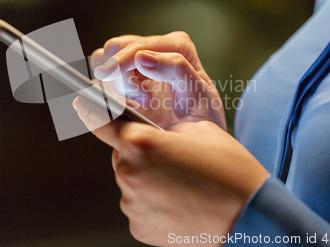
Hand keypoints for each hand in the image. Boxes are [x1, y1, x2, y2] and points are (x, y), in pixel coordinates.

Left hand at [73, 96, 269, 245]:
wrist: (250, 213)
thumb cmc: (227, 166)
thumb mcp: (195, 129)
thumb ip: (158, 126)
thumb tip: (139, 130)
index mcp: (141, 142)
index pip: (100, 118)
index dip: (89, 107)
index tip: (79, 101)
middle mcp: (129, 173)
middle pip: (121, 154)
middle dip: (137, 151)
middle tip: (168, 158)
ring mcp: (132, 204)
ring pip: (130, 181)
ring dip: (145, 178)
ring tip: (178, 183)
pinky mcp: (139, 227)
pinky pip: (138, 206)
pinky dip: (150, 202)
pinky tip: (176, 201)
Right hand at [91, 32, 225, 129]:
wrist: (199, 136)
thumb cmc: (203, 117)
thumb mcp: (200, 96)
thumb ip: (176, 69)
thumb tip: (142, 57)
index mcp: (178, 46)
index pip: (138, 45)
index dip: (122, 62)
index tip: (114, 81)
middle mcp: (156, 49)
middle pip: (116, 48)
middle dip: (119, 75)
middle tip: (140, 100)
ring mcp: (138, 64)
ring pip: (104, 59)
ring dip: (114, 83)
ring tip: (139, 103)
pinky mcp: (125, 80)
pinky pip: (103, 78)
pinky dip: (108, 92)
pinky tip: (131, 107)